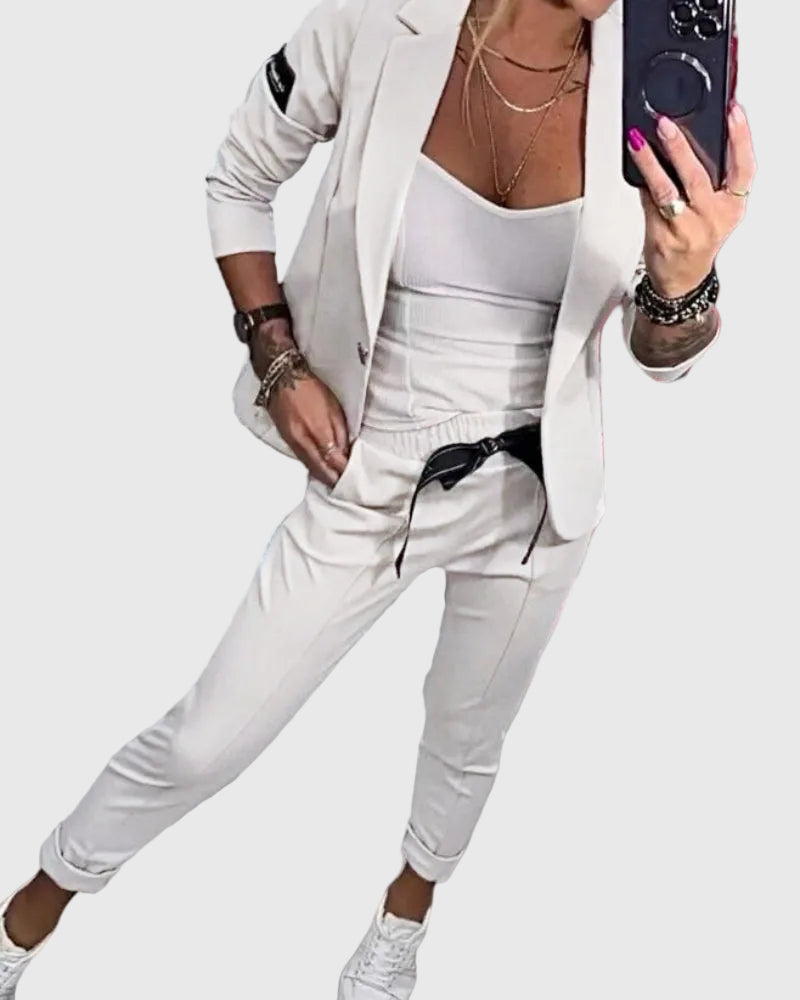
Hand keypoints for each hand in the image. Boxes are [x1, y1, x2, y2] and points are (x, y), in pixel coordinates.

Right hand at [248, 317, 350, 486]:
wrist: (282, 376)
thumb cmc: (309, 388)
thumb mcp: (334, 408)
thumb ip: (340, 434)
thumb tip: (345, 453)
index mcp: (317, 432)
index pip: (334, 461)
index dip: (344, 472)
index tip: (354, 480)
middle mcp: (303, 441)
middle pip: (321, 470)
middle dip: (334, 480)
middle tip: (346, 487)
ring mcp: (293, 441)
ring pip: (310, 467)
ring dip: (323, 476)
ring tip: (335, 482)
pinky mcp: (287, 439)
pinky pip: (302, 459)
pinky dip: (312, 467)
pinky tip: (319, 470)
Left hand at [627, 102, 755, 297]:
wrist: (681, 279)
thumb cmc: (698, 239)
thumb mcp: (716, 211)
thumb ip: (709, 180)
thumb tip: (682, 140)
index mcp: (732, 207)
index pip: (744, 168)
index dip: (741, 137)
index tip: (733, 111)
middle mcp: (712, 218)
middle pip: (698, 176)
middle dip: (680, 147)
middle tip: (665, 124)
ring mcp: (686, 229)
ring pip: (666, 190)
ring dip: (650, 163)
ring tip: (638, 142)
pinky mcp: (662, 237)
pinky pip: (649, 204)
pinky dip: (641, 183)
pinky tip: (633, 167)